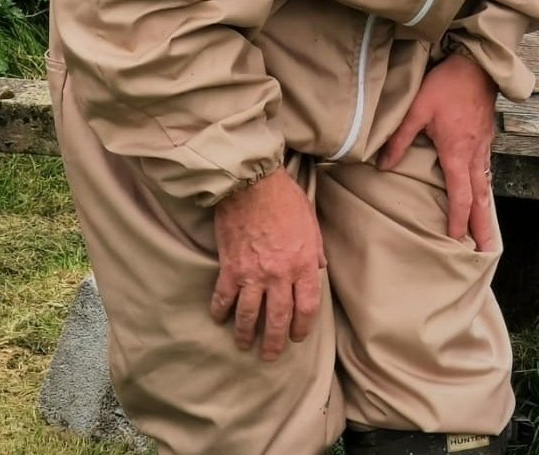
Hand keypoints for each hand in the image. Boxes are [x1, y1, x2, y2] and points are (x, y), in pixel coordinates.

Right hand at [210, 167, 325, 360]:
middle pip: (279, 318)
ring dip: (246, 334)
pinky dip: (220, 310)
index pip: (307, 306)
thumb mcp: (311, 223)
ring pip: (250, 314)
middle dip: (275, 341)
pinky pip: (224, 297)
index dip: (303, 326)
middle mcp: (279, 274)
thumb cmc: (285, 199)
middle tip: (271, 355)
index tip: (297, 337)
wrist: (252, 184)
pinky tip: (219, 318)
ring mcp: (253, 273)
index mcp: (303, 264)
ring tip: (244, 345)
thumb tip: (319, 268)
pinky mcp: (230, 267)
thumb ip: (315, 250)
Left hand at [380, 52, 498, 250]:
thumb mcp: (416, 109)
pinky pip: (486, 171)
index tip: (456, 241)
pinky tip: (481, 194)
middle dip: (484, 228)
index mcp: (458, 153)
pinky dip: (485, 190)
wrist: (477, 64)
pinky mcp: (486, 138)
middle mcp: (475, 155)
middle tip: (487, 251)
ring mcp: (484, 147)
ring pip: (486, 186)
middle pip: (481, 200)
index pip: (460, 196)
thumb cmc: (446, 84)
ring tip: (487, 232)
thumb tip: (383, 165)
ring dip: (487, 211)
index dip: (458, 221)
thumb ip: (400, 139)